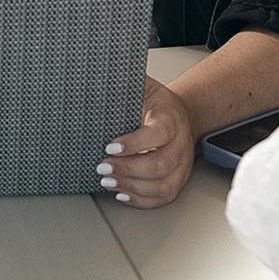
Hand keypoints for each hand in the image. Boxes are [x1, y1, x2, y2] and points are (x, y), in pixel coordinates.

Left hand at [99, 77, 196, 208]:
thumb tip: (97, 79)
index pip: (158, 134)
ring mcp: (182, 165)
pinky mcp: (178, 180)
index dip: (134, 143)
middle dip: (128, 170)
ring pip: (162, 185)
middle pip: (160, 165)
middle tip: (102, 167)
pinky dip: (141, 200)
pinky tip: (123, 194)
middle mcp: (180, 144)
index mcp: (171, 119)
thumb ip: (123, 84)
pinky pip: (163, 197)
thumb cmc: (156, 103)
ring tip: (108, 181)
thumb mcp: (142, 86)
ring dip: (132, 187)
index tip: (110, 147)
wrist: (180, 114)